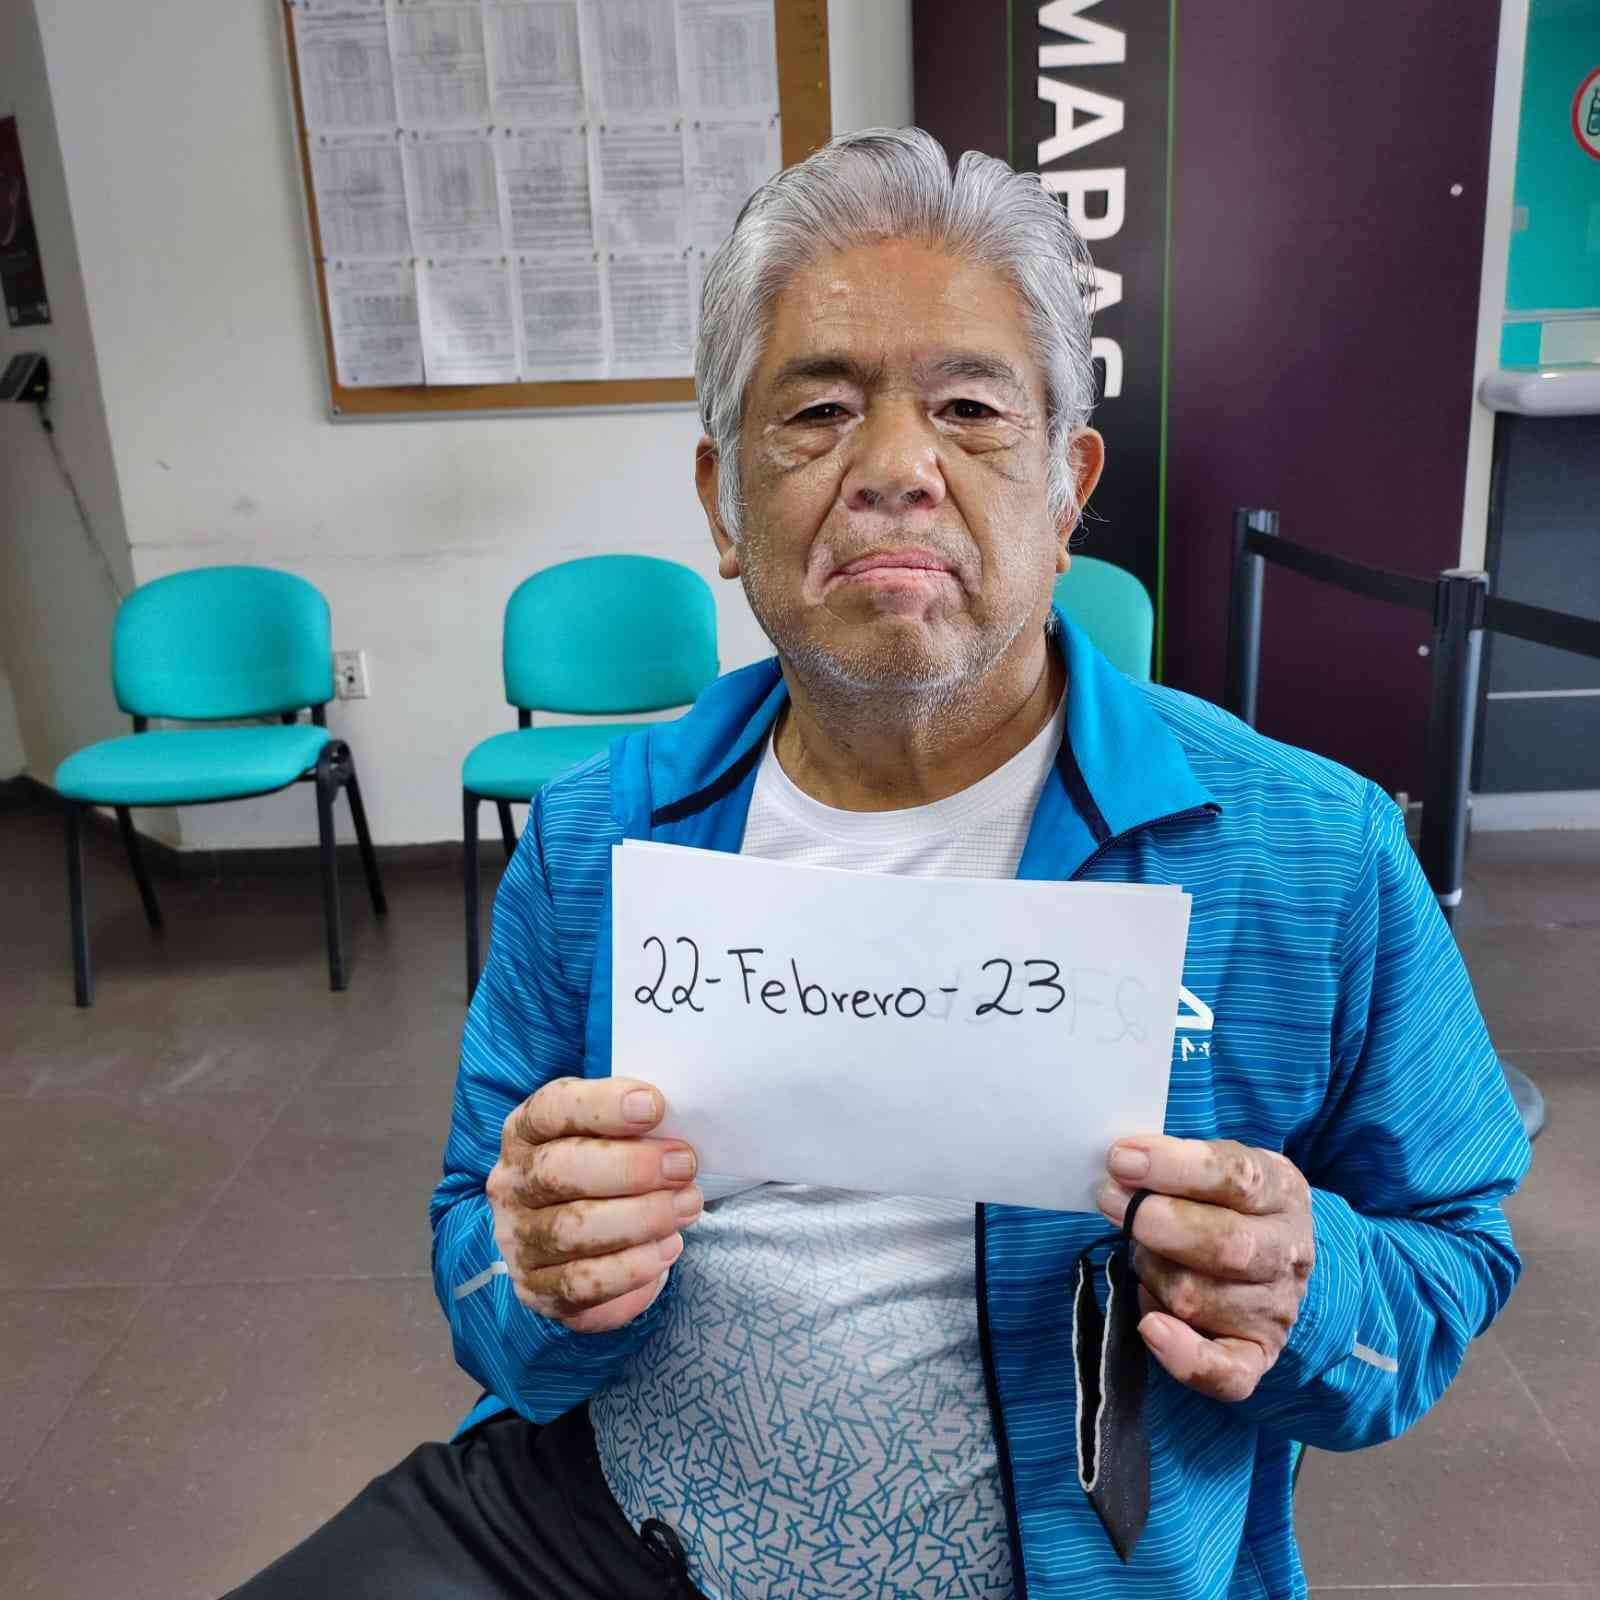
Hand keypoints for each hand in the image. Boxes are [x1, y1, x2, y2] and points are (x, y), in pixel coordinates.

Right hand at [487, 1077, 702, 1332]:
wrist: (587, 1237)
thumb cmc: (608, 1169)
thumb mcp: (612, 1134)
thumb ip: (634, 1125)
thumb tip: (679, 1123)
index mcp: (525, 1131)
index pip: (551, 1108)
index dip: (602, 1106)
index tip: (655, 1106)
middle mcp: (512, 1184)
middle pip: (559, 1171)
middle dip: (631, 1168)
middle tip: (684, 1166)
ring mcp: (518, 1240)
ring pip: (572, 1231)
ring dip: (641, 1219)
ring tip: (687, 1206)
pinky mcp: (537, 1290)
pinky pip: (582, 1285)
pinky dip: (631, 1268)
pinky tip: (667, 1249)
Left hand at [1098, 1136, 1313, 1402]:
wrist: (1268, 1251)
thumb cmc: (1223, 1199)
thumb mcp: (1214, 1163)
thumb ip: (1175, 1163)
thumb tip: (1123, 1167)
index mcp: (1281, 1192)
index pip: (1235, 1177)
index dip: (1173, 1168)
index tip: (1122, 1160)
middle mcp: (1288, 1253)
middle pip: (1226, 1246)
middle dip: (1156, 1223)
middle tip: (1111, 1201)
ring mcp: (1275, 1310)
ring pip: (1200, 1299)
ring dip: (1152, 1272)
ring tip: (1140, 1253)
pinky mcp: (1257, 1356)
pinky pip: (1225, 1373)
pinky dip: (1183, 1355)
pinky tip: (1151, 1326)